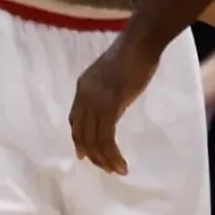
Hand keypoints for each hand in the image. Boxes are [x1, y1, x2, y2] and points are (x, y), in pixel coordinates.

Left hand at [69, 35, 159, 174]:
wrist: (139, 44)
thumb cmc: (132, 57)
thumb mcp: (111, 77)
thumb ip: (105, 92)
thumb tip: (110, 108)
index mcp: (82, 88)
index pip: (75, 120)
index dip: (80, 140)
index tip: (87, 155)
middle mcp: (84, 95)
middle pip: (81, 134)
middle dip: (92, 155)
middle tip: (106, 168)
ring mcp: (96, 101)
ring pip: (94, 139)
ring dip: (105, 159)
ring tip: (116, 170)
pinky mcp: (110, 105)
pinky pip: (107, 137)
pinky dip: (113, 154)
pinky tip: (121, 163)